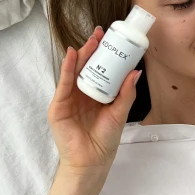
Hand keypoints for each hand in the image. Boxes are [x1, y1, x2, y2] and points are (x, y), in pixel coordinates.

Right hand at [47, 27, 140, 180]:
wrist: (91, 161)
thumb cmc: (105, 140)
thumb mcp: (119, 113)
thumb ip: (126, 93)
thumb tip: (135, 72)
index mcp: (97, 94)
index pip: (100, 69)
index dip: (104, 54)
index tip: (112, 39)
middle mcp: (82, 94)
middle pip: (86, 66)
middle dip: (92, 49)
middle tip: (101, 33)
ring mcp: (69, 98)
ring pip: (74, 71)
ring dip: (81, 54)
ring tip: (91, 41)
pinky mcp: (59, 105)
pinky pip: (63, 83)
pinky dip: (66, 68)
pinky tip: (71, 56)